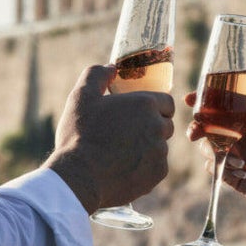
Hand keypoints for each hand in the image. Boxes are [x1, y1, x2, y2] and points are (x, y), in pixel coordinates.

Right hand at [45, 65, 174, 213]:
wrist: (79, 178)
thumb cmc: (80, 135)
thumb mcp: (81, 96)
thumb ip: (97, 75)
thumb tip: (112, 67)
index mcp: (146, 104)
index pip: (166, 102)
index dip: (155, 106)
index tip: (139, 113)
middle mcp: (158, 126)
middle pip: (165, 124)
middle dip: (151, 126)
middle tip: (127, 133)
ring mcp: (160, 152)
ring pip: (160, 146)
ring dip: (147, 147)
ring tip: (121, 153)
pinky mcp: (157, 174)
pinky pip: (156, 167)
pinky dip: (145, 167)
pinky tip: (124, 168)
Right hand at [186, 91, 245, 221]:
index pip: (225, 105)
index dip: (206, 99)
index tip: (191, 98)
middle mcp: (238, 135)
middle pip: (208, 124)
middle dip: (197, 126)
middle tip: (196, 132)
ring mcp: (233, 154)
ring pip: (206, 146)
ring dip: (214, 151)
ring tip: (239, 161)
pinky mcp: (229, 174)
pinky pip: (213, 167)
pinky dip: (221, 168)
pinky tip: (241, 173)